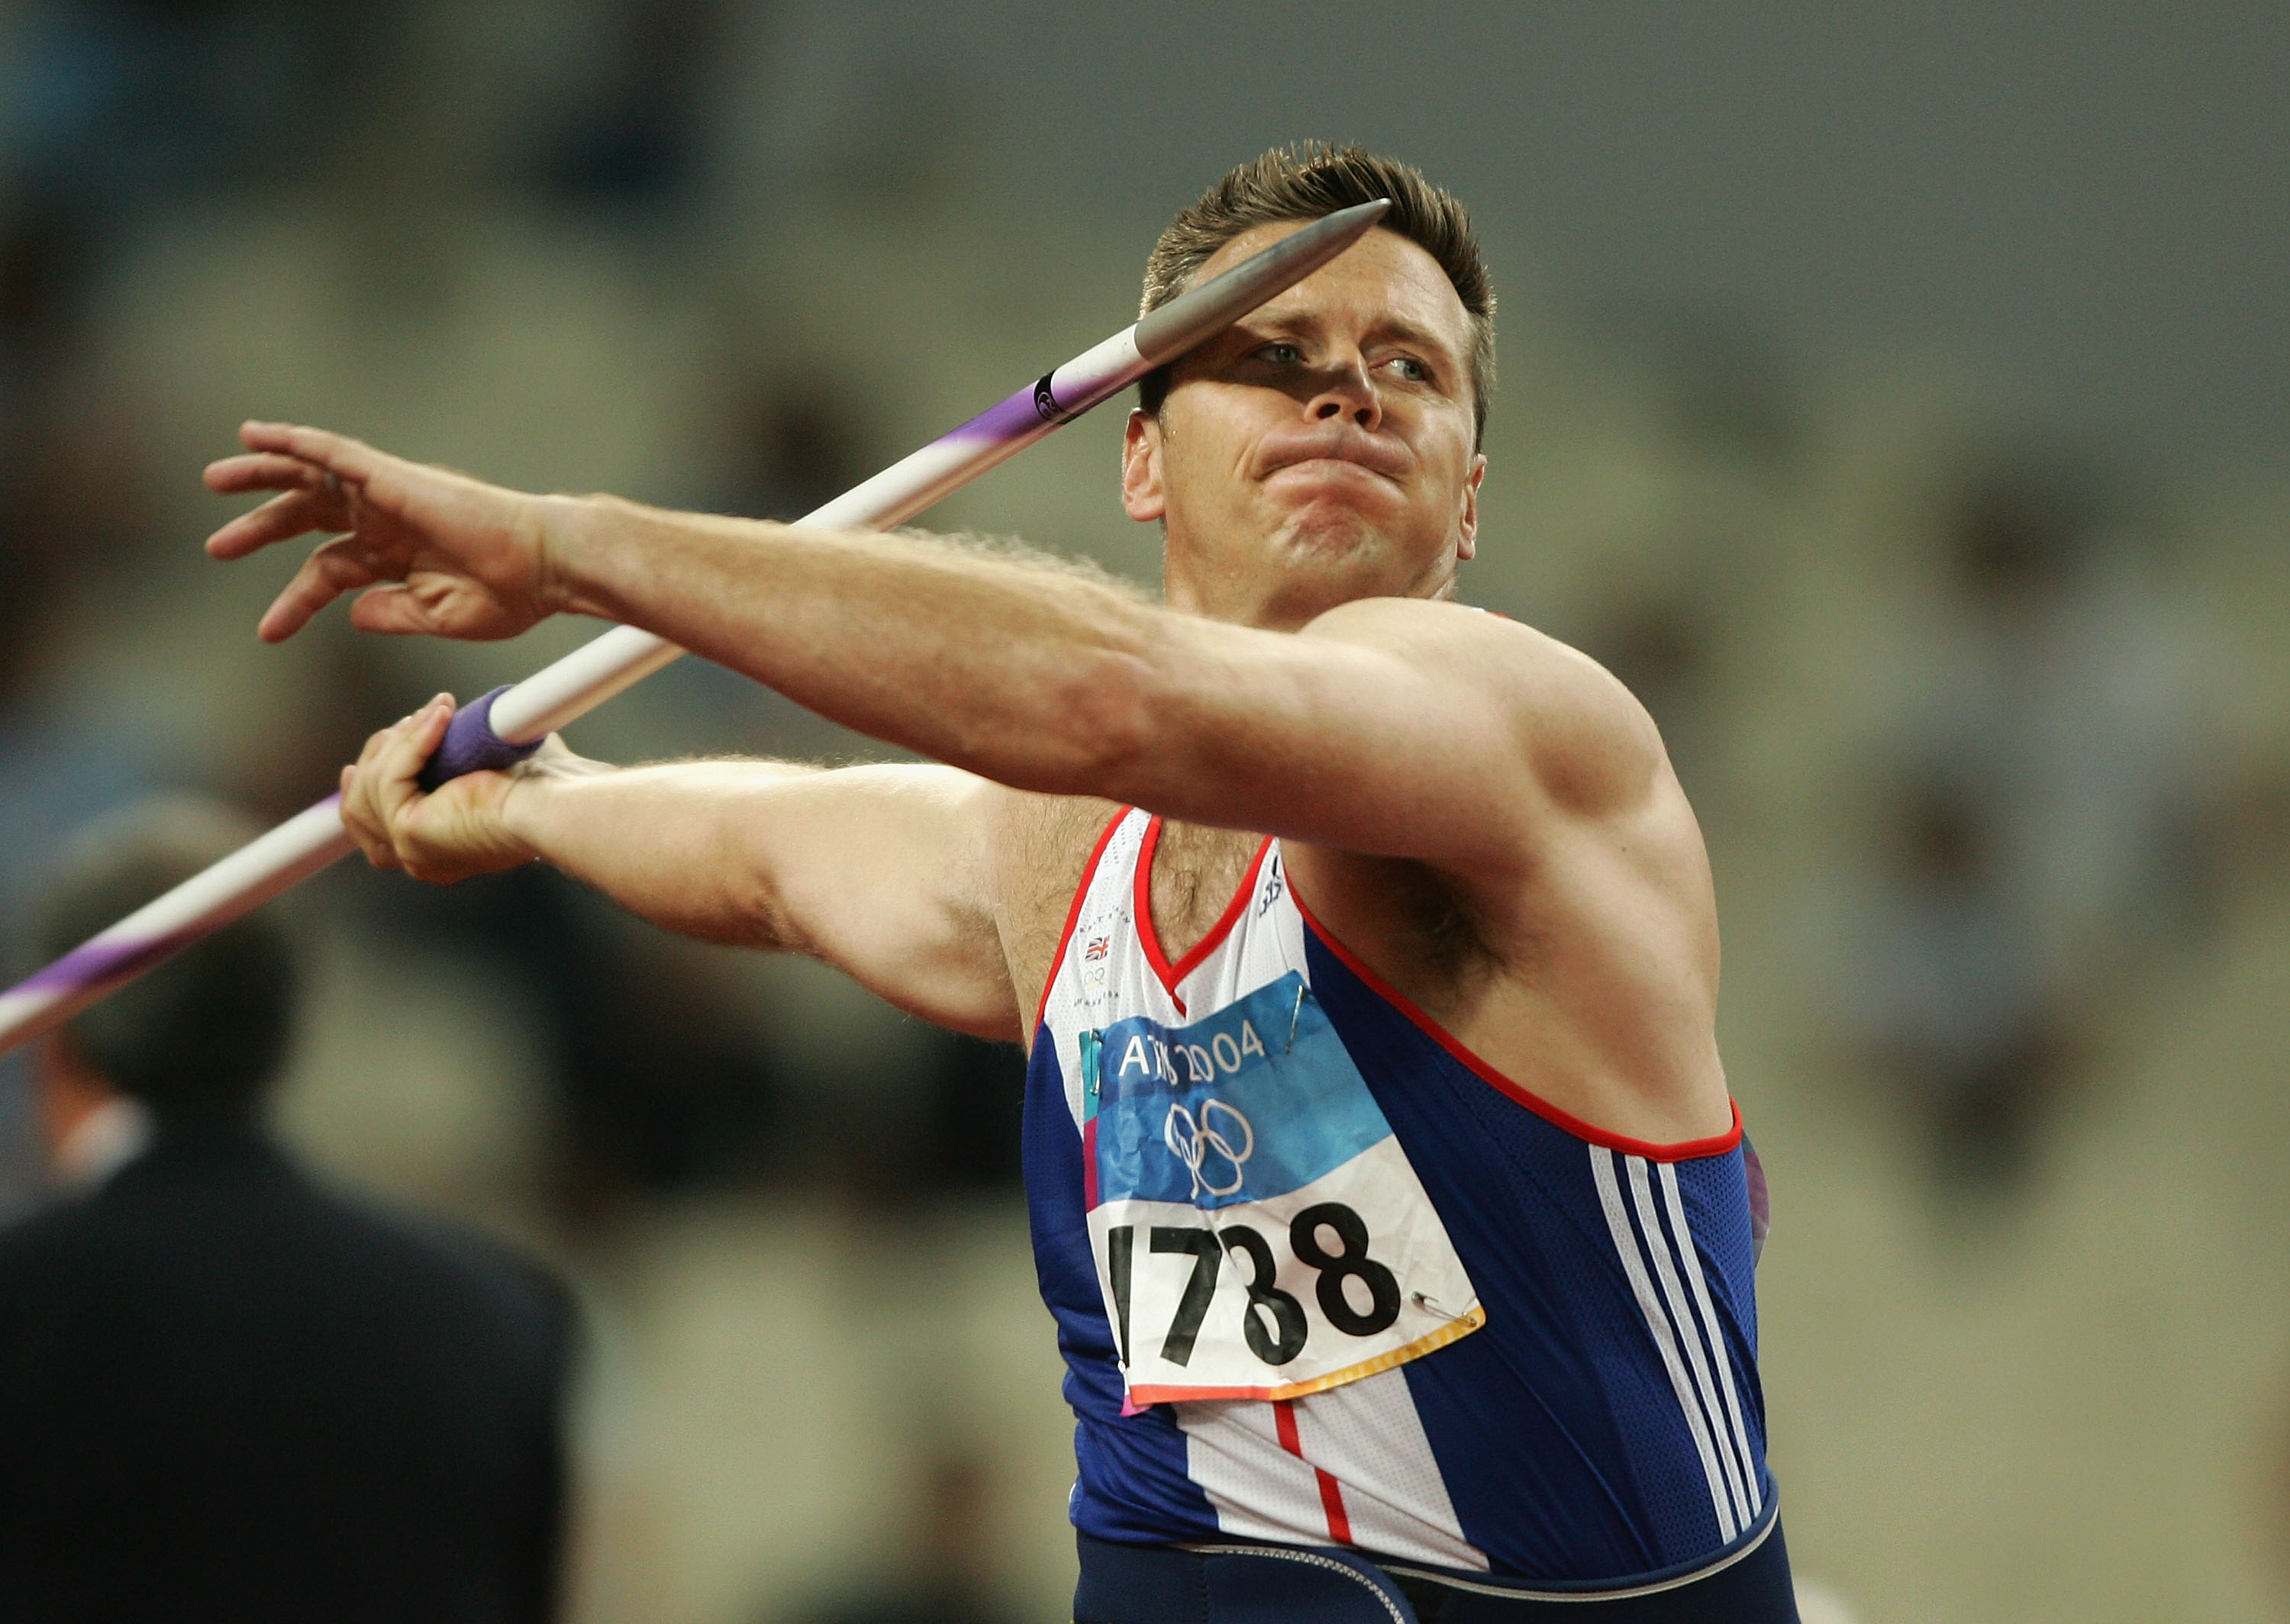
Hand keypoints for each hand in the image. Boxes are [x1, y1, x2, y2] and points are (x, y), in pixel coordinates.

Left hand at [205, 422, 575, 643]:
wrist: (547, 568)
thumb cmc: (511, 595)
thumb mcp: (439, 616)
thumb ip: (391, 614)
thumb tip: (351, 613)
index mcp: (398, 556)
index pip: (331, 570)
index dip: (296, 601)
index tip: (268, 633)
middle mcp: (388, 520)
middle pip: (310, 514)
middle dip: (262, 527)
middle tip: (219, 547)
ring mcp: (388, 495)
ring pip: (310, 475)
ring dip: (262, 473)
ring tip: (216, 479)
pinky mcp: (392, 477)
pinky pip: (332, 452)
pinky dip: (294, 442)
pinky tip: (257, 435)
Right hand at [339, 695, 591, 883]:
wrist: (560, 803)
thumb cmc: (548, 787)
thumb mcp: (491, 764)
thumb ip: (462, 754)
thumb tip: (456, 726)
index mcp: (440, 846)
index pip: (374, 825)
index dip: (361, 790)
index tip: (355, 764)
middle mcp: (422, 856)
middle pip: (360, 805)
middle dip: (381, 755)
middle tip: (415, 721)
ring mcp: (412, 850)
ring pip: (370, 786)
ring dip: (400, 741)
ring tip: (437, 715)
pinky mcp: (410, 834)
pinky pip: (389, 778)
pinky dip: (412, 743)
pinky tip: (439, 718)